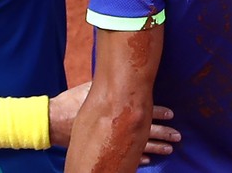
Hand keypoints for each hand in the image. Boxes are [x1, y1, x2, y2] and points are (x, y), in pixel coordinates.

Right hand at [50, 82, 180, 158]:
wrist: (53, 120)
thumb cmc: (72, 101)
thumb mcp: (91, 88)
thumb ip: (108, 84)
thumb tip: (123, 73)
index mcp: (116, 108)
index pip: (143, 109)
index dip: (159, 112)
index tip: (172, 114)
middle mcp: (117, 126)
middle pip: (147, 131)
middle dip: (163, 133)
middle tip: (177, 136)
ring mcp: (112, 140)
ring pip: (140, 146)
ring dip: (156, 147)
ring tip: (169, 148)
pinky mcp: (105, 149)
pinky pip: (126, 157)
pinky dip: (139, 158)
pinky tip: (149, 159)